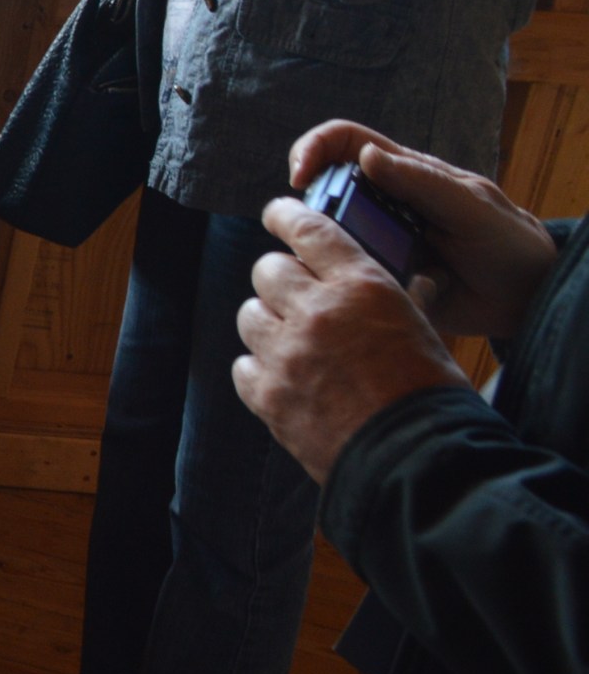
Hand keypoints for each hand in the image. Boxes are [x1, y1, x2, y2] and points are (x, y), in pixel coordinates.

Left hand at [233, 198, 471, 483]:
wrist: (415, 460)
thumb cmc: (431, 395)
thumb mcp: (426, 331)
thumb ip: (401, 298)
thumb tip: (409, 278)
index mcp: (362, 287)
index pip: (309, 230)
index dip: (286, 216)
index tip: (275, 213)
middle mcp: (316, 312)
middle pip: (267, 270)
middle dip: (280, 278)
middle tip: (296, 294)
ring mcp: (286, 354)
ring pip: (249, 315)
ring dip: (267, 322)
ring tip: (294, 340)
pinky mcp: (267, 395)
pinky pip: (243, 365)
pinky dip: (259, 368)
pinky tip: (284, 377)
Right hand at [289, 121, 559, 339]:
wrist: (524, 297)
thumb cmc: (506, 241)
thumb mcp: (470, 208)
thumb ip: (422, 182)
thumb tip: (366, 156)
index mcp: (400, 175)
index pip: (341, 143)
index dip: (311, 150)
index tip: (300, 180)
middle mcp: (378, 206)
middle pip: (321, 195)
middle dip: (312, 214)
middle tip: (330, 240)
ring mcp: (374, 243)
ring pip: (324, 240)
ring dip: (330, 254)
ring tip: (366, 273)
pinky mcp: (375, 279)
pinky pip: (345, 278)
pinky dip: (347, 285)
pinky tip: (371, 296)